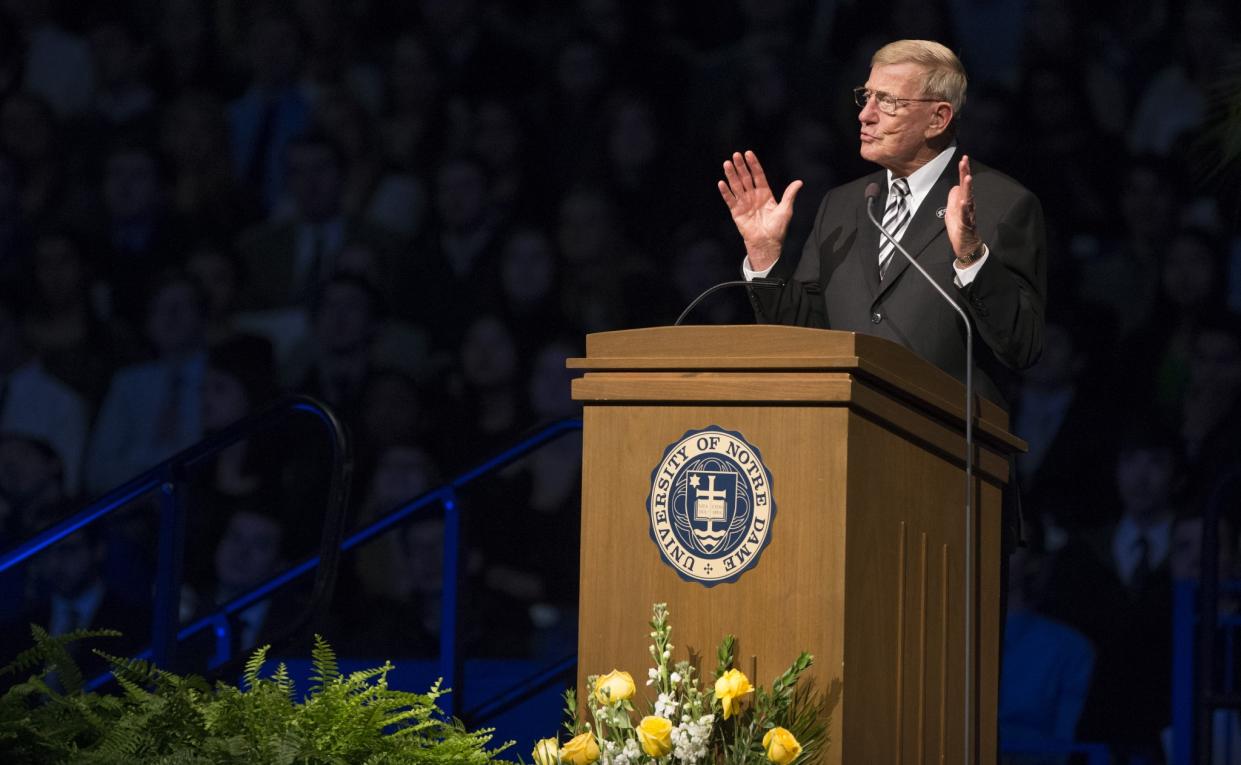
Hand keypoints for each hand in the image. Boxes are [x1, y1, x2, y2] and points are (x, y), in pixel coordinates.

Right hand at [717, 150, 802, 271]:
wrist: (767, 243)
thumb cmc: (777, 228)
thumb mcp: (786, 209)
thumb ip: (789, 195)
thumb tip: (799, 182)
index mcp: (765, 194)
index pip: (758, 175)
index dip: (753, 164)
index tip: (748, 154)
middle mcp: (753, 196)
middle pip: (746, 178)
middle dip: (741, 166)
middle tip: (736, 155)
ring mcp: (744, 203)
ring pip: (736, 186)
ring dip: (731, 175)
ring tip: (727, 164)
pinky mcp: (736, 212)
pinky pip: (730, 200)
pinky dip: (726, 192)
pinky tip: (722, 183)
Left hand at [945, 154, 982, 264]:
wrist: (966, 246)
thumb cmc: (960, 229)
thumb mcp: (951, 211)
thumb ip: (953, 198)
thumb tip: (955, 187)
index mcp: (963, 202)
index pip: (963, 184)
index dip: (963, 172)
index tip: (963, 159)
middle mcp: (968, 206)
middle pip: (967, 188)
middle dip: (965, 174)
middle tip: (964, 161)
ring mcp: (968, 214)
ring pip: (969, 199)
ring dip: (968, 189)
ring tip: (967, 178)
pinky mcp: (967, 225)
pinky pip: (966, 216)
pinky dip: (965, 209)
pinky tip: (964, 202)